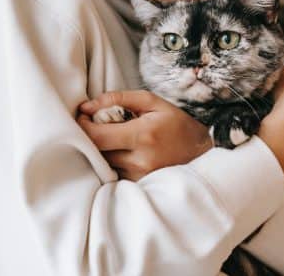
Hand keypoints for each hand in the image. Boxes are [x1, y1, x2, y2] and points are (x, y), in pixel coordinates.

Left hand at [76, 90, 211, 181]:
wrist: (202, 153)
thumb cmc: (175, 124)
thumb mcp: (152, 102)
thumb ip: (118, 99)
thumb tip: (87, 106)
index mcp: (142, 135)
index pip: (96, 136)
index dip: (82, 125)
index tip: (83, 115)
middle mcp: (139, 160)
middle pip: (96, 150)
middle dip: (90, 135)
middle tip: (95, 123)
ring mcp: (138, 176)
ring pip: (102, 162)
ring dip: (101, 148)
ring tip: (114, 136)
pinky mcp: (138, 185)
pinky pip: (113, 171)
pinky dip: (111, 159)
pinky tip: (122, 150)